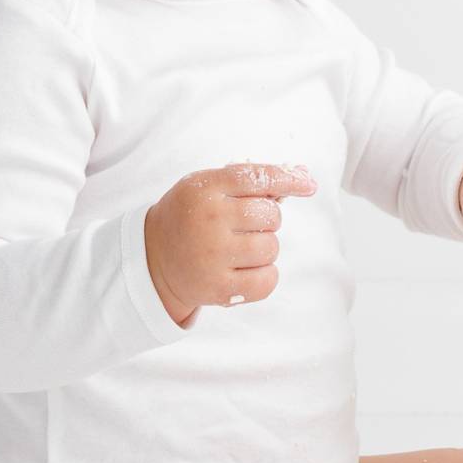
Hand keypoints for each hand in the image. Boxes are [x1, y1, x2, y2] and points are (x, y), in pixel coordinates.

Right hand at [144, 162, 316, 326]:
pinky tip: (245, 269)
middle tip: (243, 226)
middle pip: (271, 215)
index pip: (257, 178)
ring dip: (264, 248)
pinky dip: (265, 275)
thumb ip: (252, 178)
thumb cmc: (192, 216)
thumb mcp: (209, 187)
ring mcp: (213, 256)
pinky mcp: (218, 288)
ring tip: (238, 249)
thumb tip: (303, 173)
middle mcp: (209, 220)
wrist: (153, 260)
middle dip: (267, 220)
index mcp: (205, 188)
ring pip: (272, 247)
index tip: (309, 185)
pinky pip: (268, 280)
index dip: (289, 180)